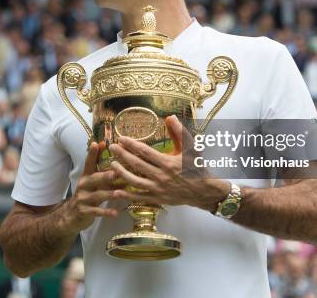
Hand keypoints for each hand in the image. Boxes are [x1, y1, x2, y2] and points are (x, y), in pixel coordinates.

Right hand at [63, 141, 123, 231]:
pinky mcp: (84, 211)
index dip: (93, 153)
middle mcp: (84, 185)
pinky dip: (106, 212)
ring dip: (110, 194)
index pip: (89, 162)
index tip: (98, 143)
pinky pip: (96, 211)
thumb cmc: (87, 195)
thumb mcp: (92, 182)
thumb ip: (102, 170)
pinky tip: (116, 213)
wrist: (71, 216)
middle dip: (105, 175)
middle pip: (94, 179)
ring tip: (120, 194)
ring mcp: (83, 199)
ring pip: (97, 195)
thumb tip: (115, 157)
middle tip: (116, 173)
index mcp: (86, 176)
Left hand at [109, 116, 229, 211]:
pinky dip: (128, 195)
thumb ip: (179, 132)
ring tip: (111, 165)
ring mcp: (158, 189)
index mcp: (168, 162)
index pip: (145, 152)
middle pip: (137, 164)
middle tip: (112, 148)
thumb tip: (170, 117)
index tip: (121, 139)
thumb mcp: (191, 147)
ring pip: (135, 181)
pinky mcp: (158, 199)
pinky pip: (140, 198)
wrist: (204, 191)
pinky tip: (117, 191)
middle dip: (122, 155)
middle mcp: (161, 176)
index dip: (131, 145)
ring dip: (121, 173)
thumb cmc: (197, 167)